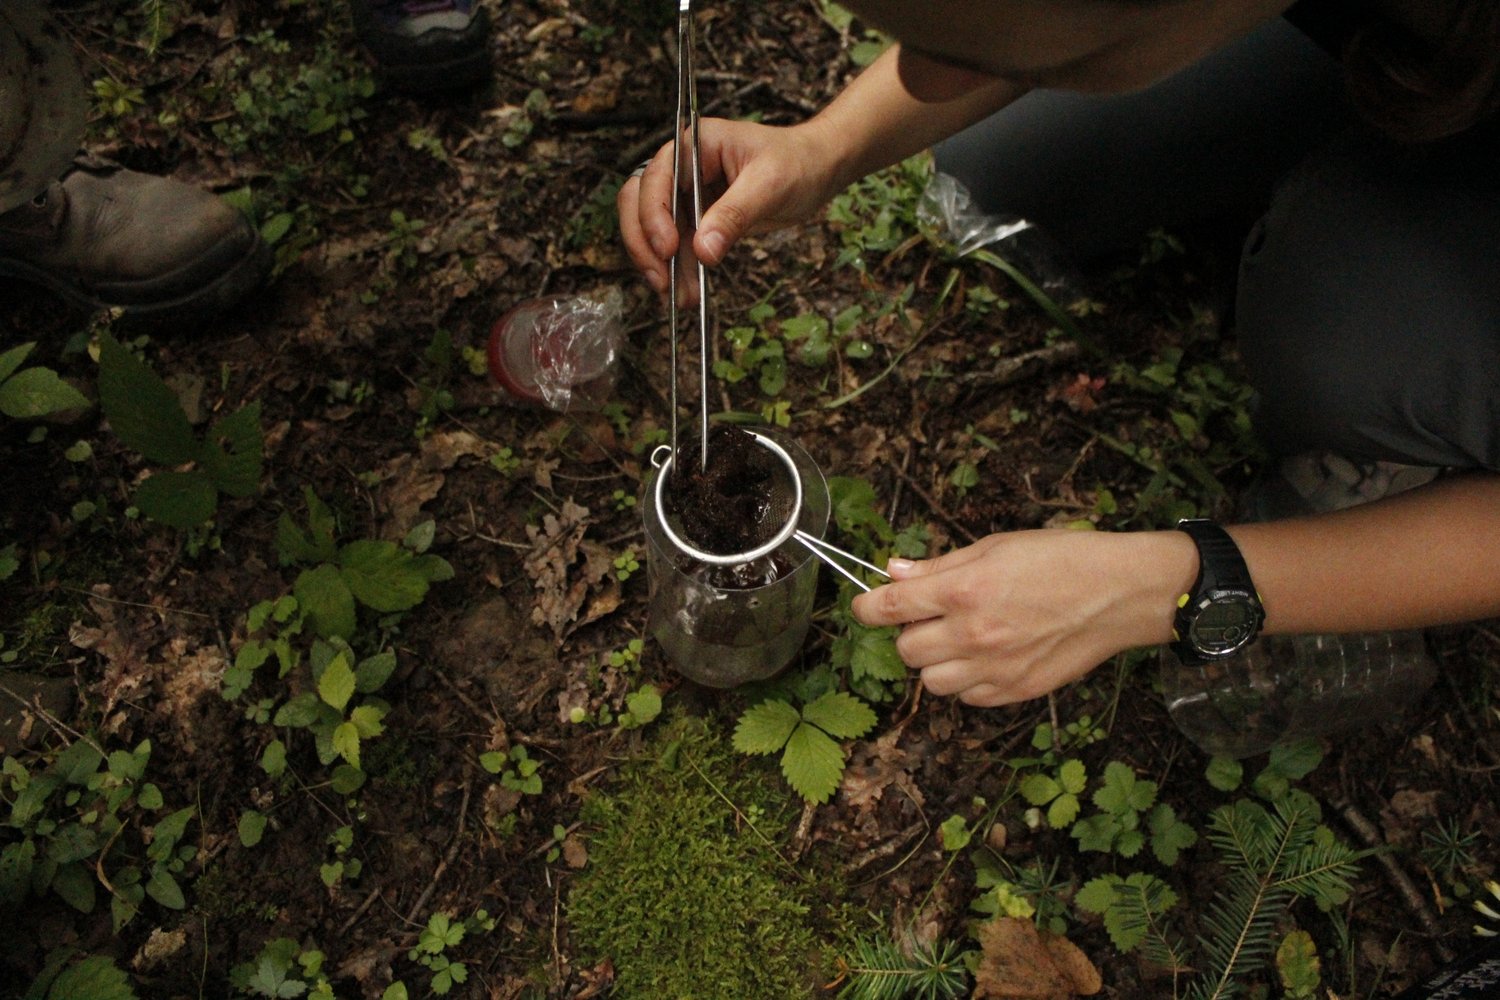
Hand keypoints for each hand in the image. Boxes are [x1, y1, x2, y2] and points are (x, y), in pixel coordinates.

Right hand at [616, 117, 843, 300]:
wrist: (817, 169)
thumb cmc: (797, 162)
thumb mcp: (769, 185)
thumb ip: (735, 215)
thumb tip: (704, 250)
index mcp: (694, 144)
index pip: (656, 177)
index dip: (653, 213)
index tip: (666, 247)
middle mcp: (682, 167)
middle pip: (640, 202)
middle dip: (645, 242)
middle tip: (660, 279)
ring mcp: (687, 193)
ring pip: (654, 230)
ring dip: (662, 265)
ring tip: (681, 298)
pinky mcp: (697, 218)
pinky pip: (677, 246)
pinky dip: (679, 269)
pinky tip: (688, 293)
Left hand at [851, 530, 1189, 705]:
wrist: (1120, 593)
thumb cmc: (1062, 559)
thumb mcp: (996, 547)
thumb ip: (940, 566)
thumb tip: (893, 572)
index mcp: (964, 590)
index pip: (888, 607)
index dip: (865, 607)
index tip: (863, 606)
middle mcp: (974, 634)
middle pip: (905, 650)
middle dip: (909, 632)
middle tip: (931, 616)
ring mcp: (995, 668)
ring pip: (932, 682)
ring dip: (935, 661)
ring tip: (960, 639)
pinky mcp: (1017, 691)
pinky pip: (968, 698)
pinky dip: (967, 682)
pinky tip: (986, 658)